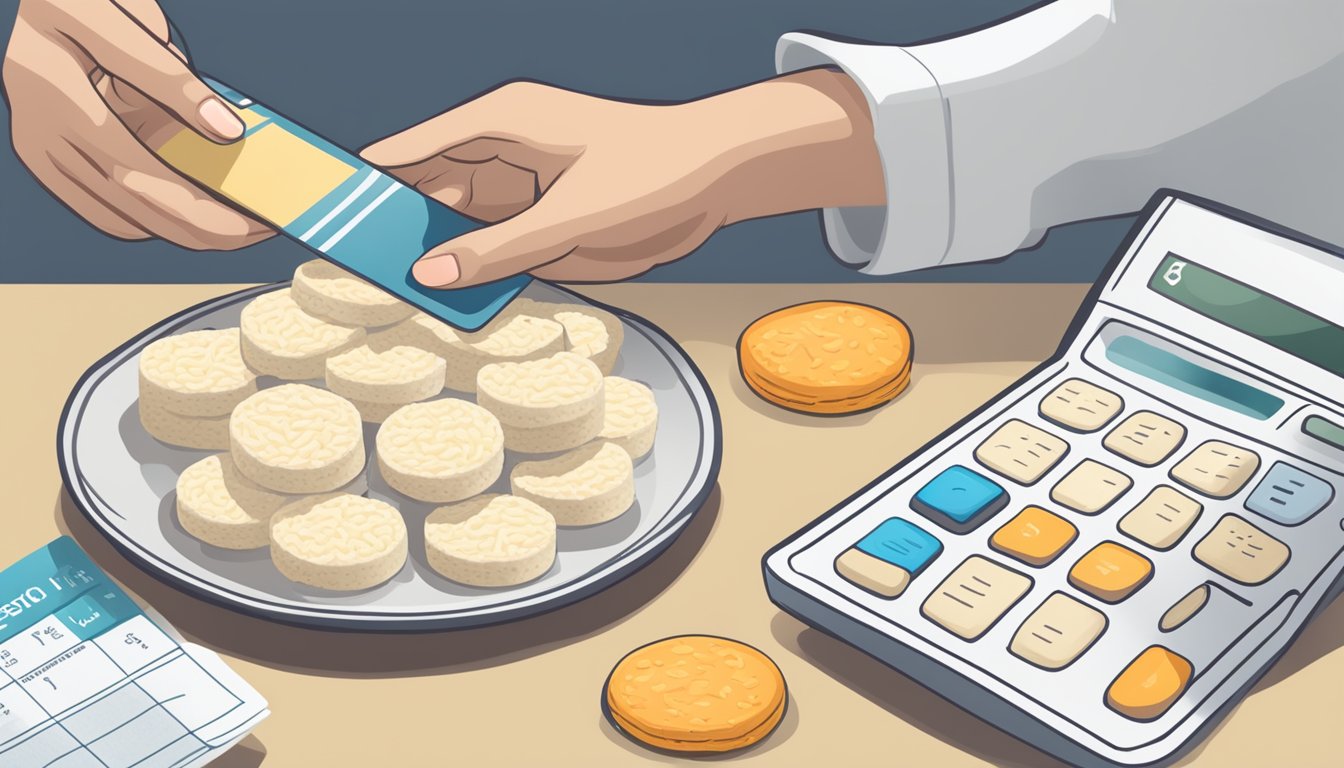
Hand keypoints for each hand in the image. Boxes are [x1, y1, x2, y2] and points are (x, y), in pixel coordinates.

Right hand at [3, 0, 272, 248]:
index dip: (193, 199)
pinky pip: (118, 213)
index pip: (128, 168)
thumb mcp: (122, 23)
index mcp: (51, 93)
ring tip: (245, 221)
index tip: (250, 215)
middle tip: (262, 229)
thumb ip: (168, 76)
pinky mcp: (61, 168)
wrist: (50, 2)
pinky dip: (166, 218)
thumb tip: (226, 130)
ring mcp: (47, 156)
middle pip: (132, 205)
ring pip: (127, 221)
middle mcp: (40, 134)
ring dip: (188, 230)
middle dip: (204, 228)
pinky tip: (208, 210)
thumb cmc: (83, 1)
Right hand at [361, 68, 883, 286]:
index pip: (411, 152)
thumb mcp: (571, 215)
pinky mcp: (541, 225)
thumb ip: (499, 250)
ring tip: (380, 297)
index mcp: (499, 126)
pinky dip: (470, 276)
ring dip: (429, 260)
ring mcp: (520, 193)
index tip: (320, 211)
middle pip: (426, 195)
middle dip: (390, 231)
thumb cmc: (654, 170)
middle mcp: (501, 157)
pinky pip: (491, 252)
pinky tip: (444, 304)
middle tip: (344, 272)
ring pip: (455, 230)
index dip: (365, 181)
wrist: (718, 179)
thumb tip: (428, 275)